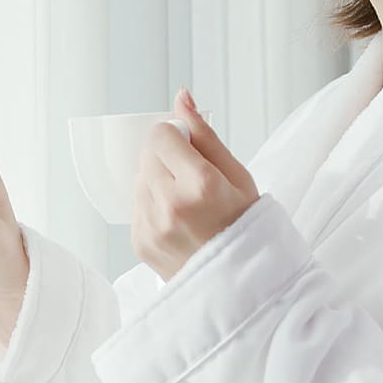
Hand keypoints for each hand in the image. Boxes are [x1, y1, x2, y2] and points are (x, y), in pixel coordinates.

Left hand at [133, 87, 260, 282]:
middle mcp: (171, 205)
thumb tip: (181, 97)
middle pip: (147, 154)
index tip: (192, 152)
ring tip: (187, 205)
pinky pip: (136, 205)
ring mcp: (151, 226)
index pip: (162, 134)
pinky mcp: (139, 242)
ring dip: (158, 182)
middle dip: (166, 158)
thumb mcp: (239, 176)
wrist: (241, 285)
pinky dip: (153, 206)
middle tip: (192, 181)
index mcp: (201, 184)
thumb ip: (205, 135)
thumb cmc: (246, 228)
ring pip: (139, 179)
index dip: (176, 137)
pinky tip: (178, 222)